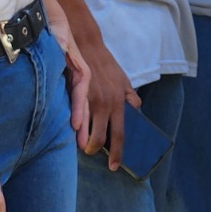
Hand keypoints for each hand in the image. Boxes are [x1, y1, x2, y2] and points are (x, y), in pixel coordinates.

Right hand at [63, 28, 139, 169]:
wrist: (88, 45)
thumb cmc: (105, 64)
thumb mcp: (123, 80)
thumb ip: (129, 97)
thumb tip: (136, 110)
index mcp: (119, 102)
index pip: (120, 133)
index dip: (118, 152)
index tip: (114, 166)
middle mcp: (106, 104)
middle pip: (102, 136)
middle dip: (97, 150)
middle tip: (94, 155)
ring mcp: (90, 100)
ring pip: (86, 131)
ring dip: (84, 142)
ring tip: (82, 147)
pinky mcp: (76, 94)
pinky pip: (75, 116)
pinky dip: (74, 129)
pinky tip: (74, 134)